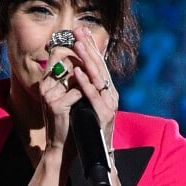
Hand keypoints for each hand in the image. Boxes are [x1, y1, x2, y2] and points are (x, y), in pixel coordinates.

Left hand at [72, 27, 118, 148]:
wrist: (97, 154)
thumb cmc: (88, 130)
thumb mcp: (86, 105)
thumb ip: (83, 90)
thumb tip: (74, 70)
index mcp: (107, 91)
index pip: (99, 64)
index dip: (91, 47)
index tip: (82, 31)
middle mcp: (111, 95)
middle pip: (100, 66)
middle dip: (88, 47)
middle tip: (79, 31)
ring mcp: (109, 104)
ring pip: (98, 77)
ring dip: (87, 60)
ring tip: (78, 45)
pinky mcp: (104, 115)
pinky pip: (93, 96)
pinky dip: (85, 83)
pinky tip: (77, 72)